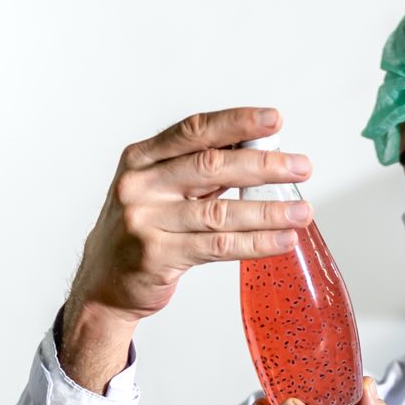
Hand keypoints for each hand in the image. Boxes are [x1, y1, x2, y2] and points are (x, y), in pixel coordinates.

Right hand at [58, 107, 314, 391]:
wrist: (102, 285)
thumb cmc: (140, 231)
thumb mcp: (157, 190)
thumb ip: (197, 172)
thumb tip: (258, 153)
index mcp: (141, 158)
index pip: (194, 131)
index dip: (237, 123)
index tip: (274, 120)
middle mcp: (140, 185)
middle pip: (211, 166)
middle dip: (263, 165)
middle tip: (301, 167)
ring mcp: (146, 221)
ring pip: (219, 211)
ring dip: (268, 210)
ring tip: (302, 211)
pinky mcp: (157, 257)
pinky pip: (217, 247)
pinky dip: (255, 243)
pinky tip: (282, 240)